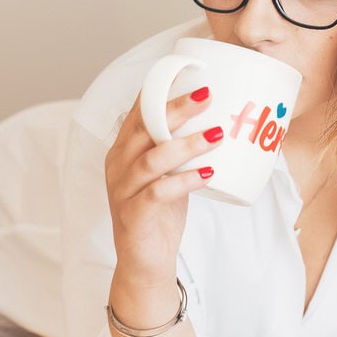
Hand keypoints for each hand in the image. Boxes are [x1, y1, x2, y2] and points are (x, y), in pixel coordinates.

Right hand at [104, 87, 220, 281]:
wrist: (144, 263)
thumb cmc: (159, 215)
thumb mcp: (167, 174)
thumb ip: (178, 150)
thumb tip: (218, 121)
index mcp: (122, 151)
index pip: (136, 112)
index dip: (159, 90)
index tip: (189, 73)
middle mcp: (117, 166)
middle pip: (143, 129)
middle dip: (176, 109)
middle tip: (207, 96)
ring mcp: (122, 191)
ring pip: (152, 159)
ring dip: (186, 145)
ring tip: (216, 135)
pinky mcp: (133, 215)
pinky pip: (158, 193)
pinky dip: (184, 181)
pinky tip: (208, 175)